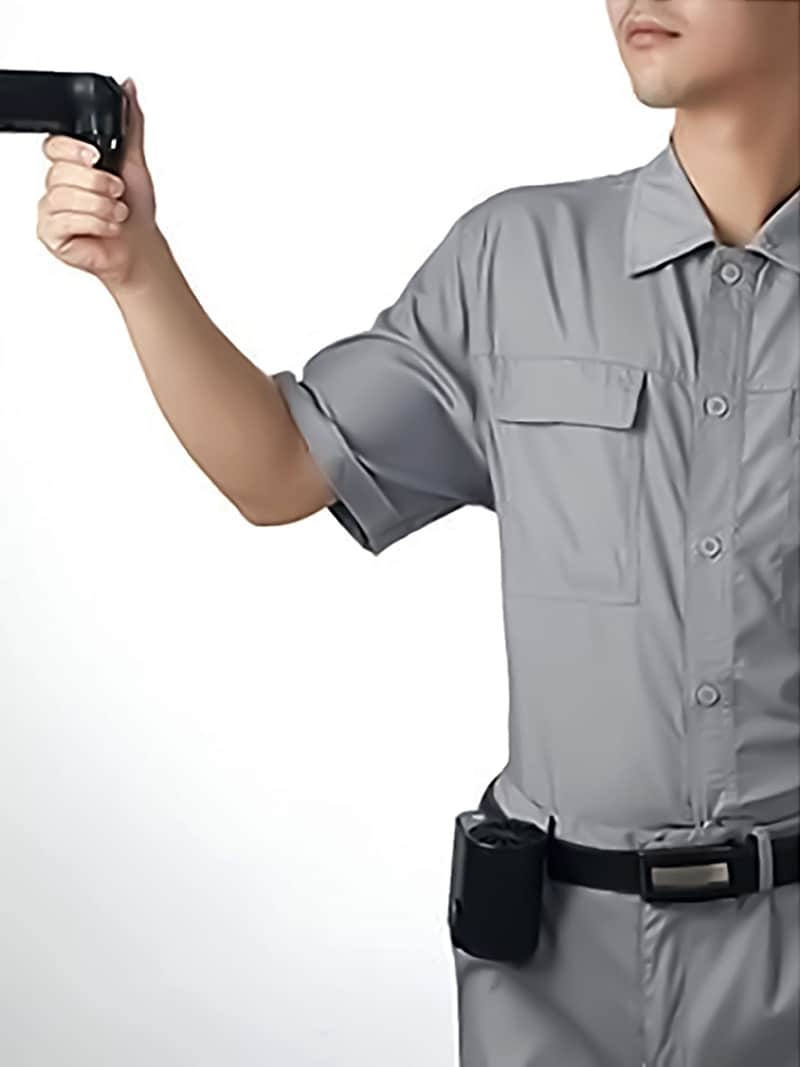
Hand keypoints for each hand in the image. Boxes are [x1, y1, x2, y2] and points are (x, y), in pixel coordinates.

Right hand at [36, 78, 159, 292]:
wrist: (140, 246)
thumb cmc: (135, 209)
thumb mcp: (134, 161)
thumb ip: (130, 125)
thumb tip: (129, 87)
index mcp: (71, 164)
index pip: (54, 145)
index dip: (74, 150)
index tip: (98, 157)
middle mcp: (57, 185)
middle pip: (60, 172)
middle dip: (98, 184)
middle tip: (117, 193)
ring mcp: (51, 210)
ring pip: (64, 197)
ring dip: (100, 206)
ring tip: (117, 213)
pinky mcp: (51, 234)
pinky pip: (64, 221)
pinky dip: (94, 224)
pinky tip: (107, 228)